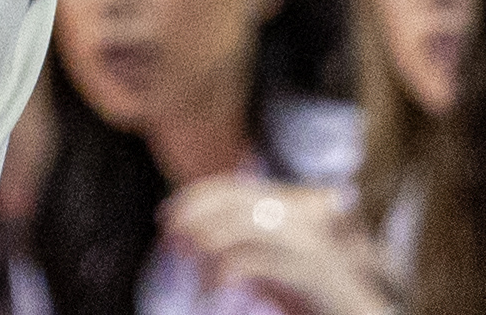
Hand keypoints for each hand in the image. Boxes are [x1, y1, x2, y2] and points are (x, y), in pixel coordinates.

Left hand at [161, 179, 390, 314]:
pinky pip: (256, 260)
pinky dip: (223, 272)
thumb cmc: (320, 297)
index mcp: (293, 207)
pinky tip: (210, 289)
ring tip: (187, 265)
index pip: (233, 187)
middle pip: (233, 201)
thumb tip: (193, 238)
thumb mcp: (279, 266)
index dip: (195, 197)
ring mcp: (310, 240)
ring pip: (242, 225)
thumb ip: (248, 245)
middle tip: (168, 238)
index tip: (165, 215)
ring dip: (205, 243)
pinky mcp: (314, 270)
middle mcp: (302, 215)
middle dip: (193, 216)